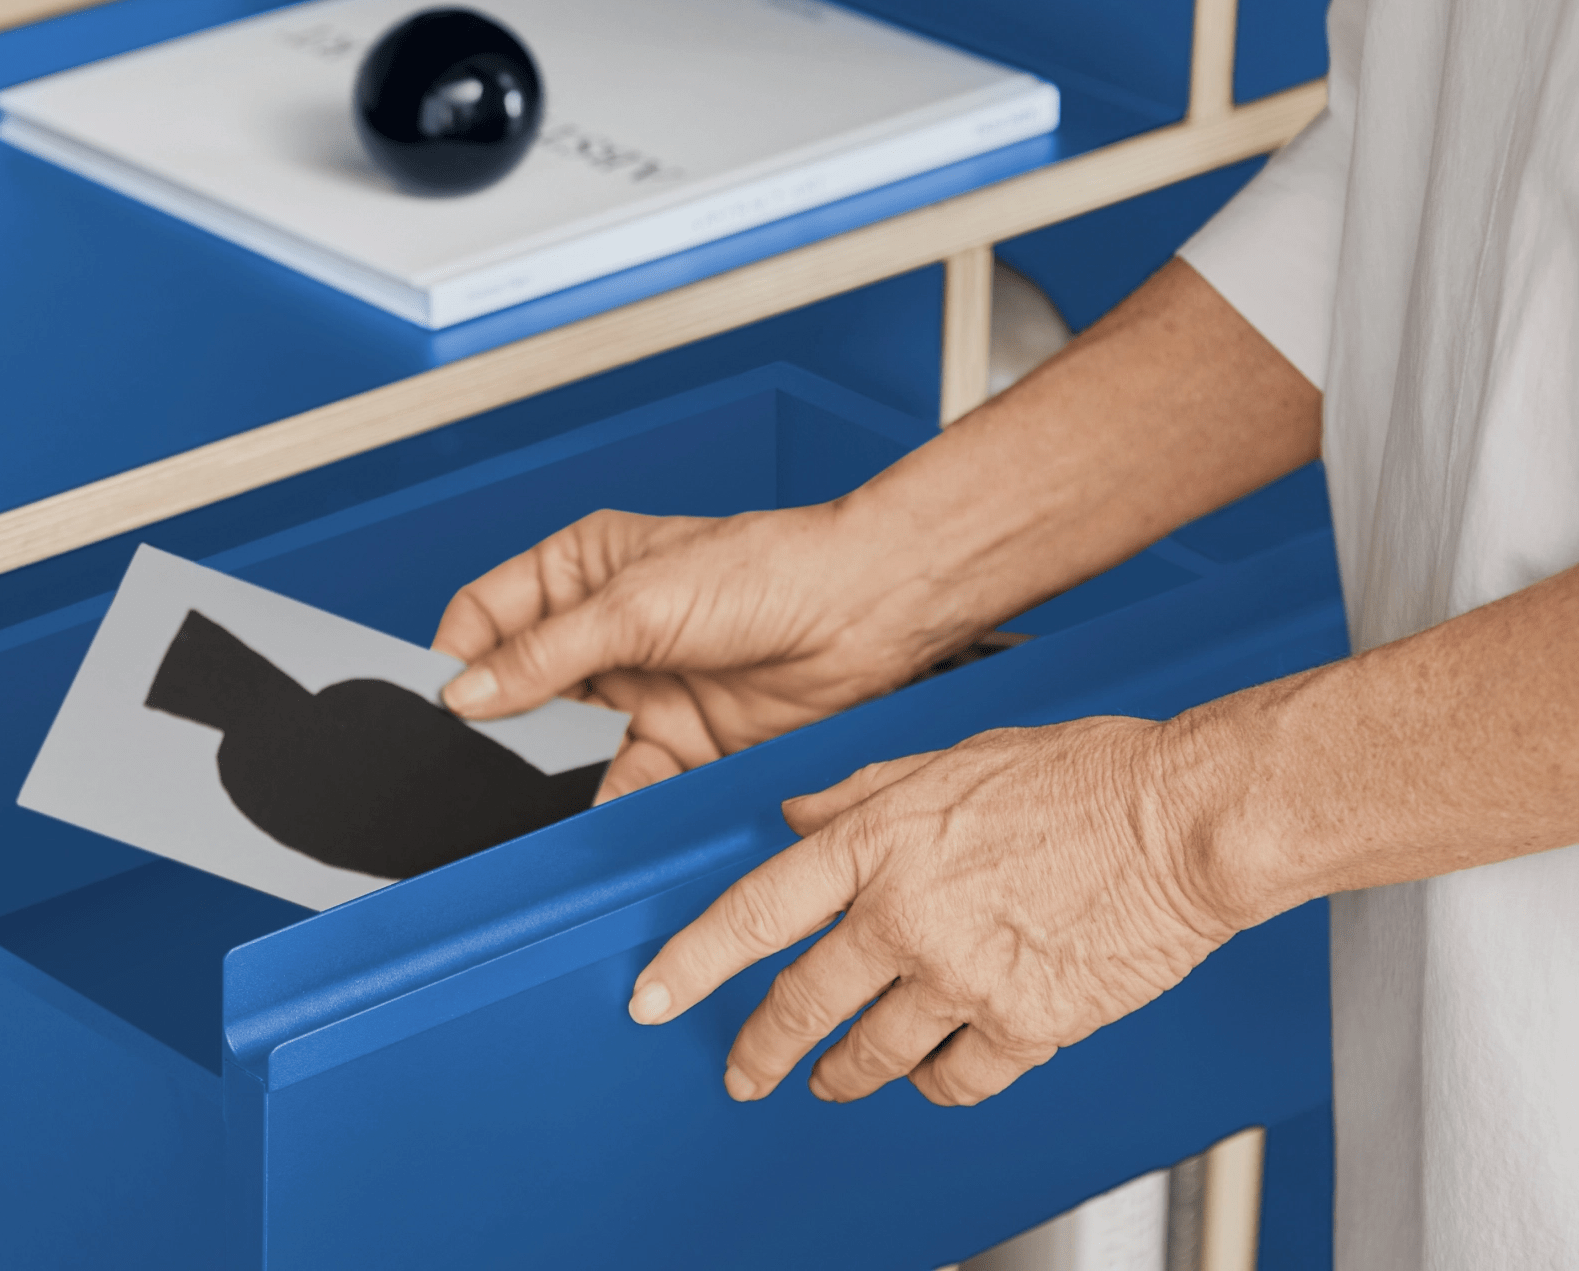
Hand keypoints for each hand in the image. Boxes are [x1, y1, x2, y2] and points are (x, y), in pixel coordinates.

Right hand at [432, 504, 984, 800]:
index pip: (485, 618)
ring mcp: (640, 689)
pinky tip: (602, 812)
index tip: (436, 708)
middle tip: (479, 766)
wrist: (866, 614)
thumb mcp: (637, 604)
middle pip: (521, 692)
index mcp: (579, 570)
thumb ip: (546, 655)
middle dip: (503, 730)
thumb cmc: (768, 569)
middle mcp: (602, 631)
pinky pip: (625, 782)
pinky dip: (611, 802)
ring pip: (570, 747)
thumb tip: (467, 695)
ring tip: (538, 799)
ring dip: (557, 775)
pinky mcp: (679, 743)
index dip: (455, 661)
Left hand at [623, 714, 1238, 1105]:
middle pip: (802, 1003)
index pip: (754, 912)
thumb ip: (860, 791)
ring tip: (833, 1079)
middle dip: (760, 1049)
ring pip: (874, 1053)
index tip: (654, 998)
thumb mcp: (952, 755)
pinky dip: (936, 1085)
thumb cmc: (1086, 774)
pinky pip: (957, 1080)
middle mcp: (907, 915)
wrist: (1186, 818)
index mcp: (878, 841)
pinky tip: (931, 1077)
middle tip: (744, 1072)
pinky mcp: (1025, 1026)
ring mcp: (963, 977)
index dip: (693, 962)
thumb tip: (795, 812)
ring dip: (844, 1073)